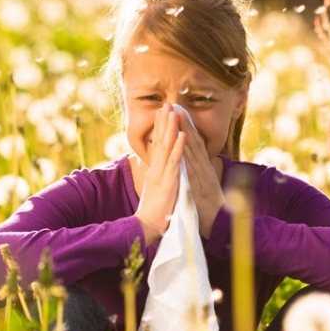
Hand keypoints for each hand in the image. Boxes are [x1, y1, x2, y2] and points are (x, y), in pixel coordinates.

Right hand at [134, 104, 186, 244]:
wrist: (147, 226)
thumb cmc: (154, 211)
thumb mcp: (157, 190)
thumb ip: (158, 177)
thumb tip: (160, 169)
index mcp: (155, 170)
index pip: (157, 144)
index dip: (161, 128)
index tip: (163, 113)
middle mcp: (156, 168)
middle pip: (160, 140)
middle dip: (164, 122)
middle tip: (166, 104)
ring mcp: (162, 173)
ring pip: (167, 146)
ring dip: (171, 128)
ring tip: (174, 112)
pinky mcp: (168, 181)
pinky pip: (175, 161)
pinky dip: (179, 147)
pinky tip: (182, 134)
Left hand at [178, 112, 225, 237]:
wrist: (220, 226)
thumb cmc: (210, 208)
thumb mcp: (204, 187)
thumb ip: (199, 175)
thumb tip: (194, 165)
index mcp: (203, 169)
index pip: (194, 145)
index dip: (187, 128)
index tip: (179, 113)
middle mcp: (204, 169)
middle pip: (193, 142)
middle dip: (185, 123)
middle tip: (176, 106)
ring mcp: (202, 176)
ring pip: (193, 151)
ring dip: (185, 132)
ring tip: (177, 116)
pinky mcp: (199, 186)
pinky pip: (192, 168)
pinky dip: (187, 154)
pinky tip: (182, 142)